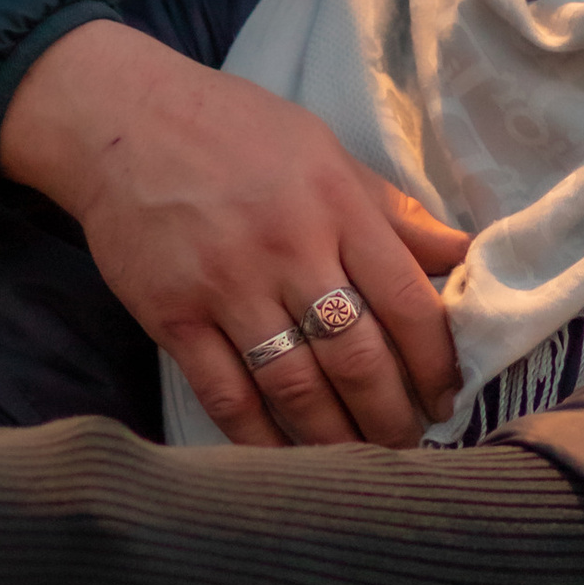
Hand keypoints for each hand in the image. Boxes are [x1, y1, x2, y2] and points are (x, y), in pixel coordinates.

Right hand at [0, 19, 467, 448]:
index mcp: (335, 205)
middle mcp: (288, 248)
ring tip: (361, 463)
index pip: (407, 302)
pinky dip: (260, 439)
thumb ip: (390, 211)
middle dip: (393, 416)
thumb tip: (463, 255)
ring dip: (335, 439)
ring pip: (295, 387)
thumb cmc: (232, 130)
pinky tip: (286, 461)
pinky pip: (226, 395)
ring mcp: (226, 286)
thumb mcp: (323, 151)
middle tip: (411, 446)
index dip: (436, 363)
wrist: (120, 121)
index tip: (449, 398)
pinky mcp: (173, 316)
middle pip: (356, 357)